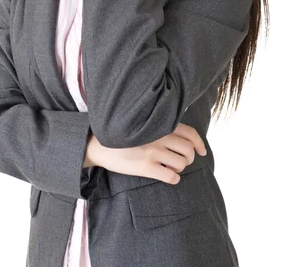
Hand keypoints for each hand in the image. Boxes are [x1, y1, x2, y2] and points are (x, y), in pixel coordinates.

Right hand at [86, 123, 206, 184]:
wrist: (100, 144)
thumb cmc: (123, 135)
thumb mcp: (144, 124)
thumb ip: (161, 127)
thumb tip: (182, 135)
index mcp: (160, 125)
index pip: (190, 133)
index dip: (200, 143)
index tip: (202, 151)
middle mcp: (159, 137)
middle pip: (188, 150)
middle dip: (189, 158)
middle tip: (182, 161)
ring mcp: (153, 152)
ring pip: (181, 164)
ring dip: (180, 168)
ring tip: (172, 168)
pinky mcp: (146, 167)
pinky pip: (171, 177)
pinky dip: (174, 179)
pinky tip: (168, 177)